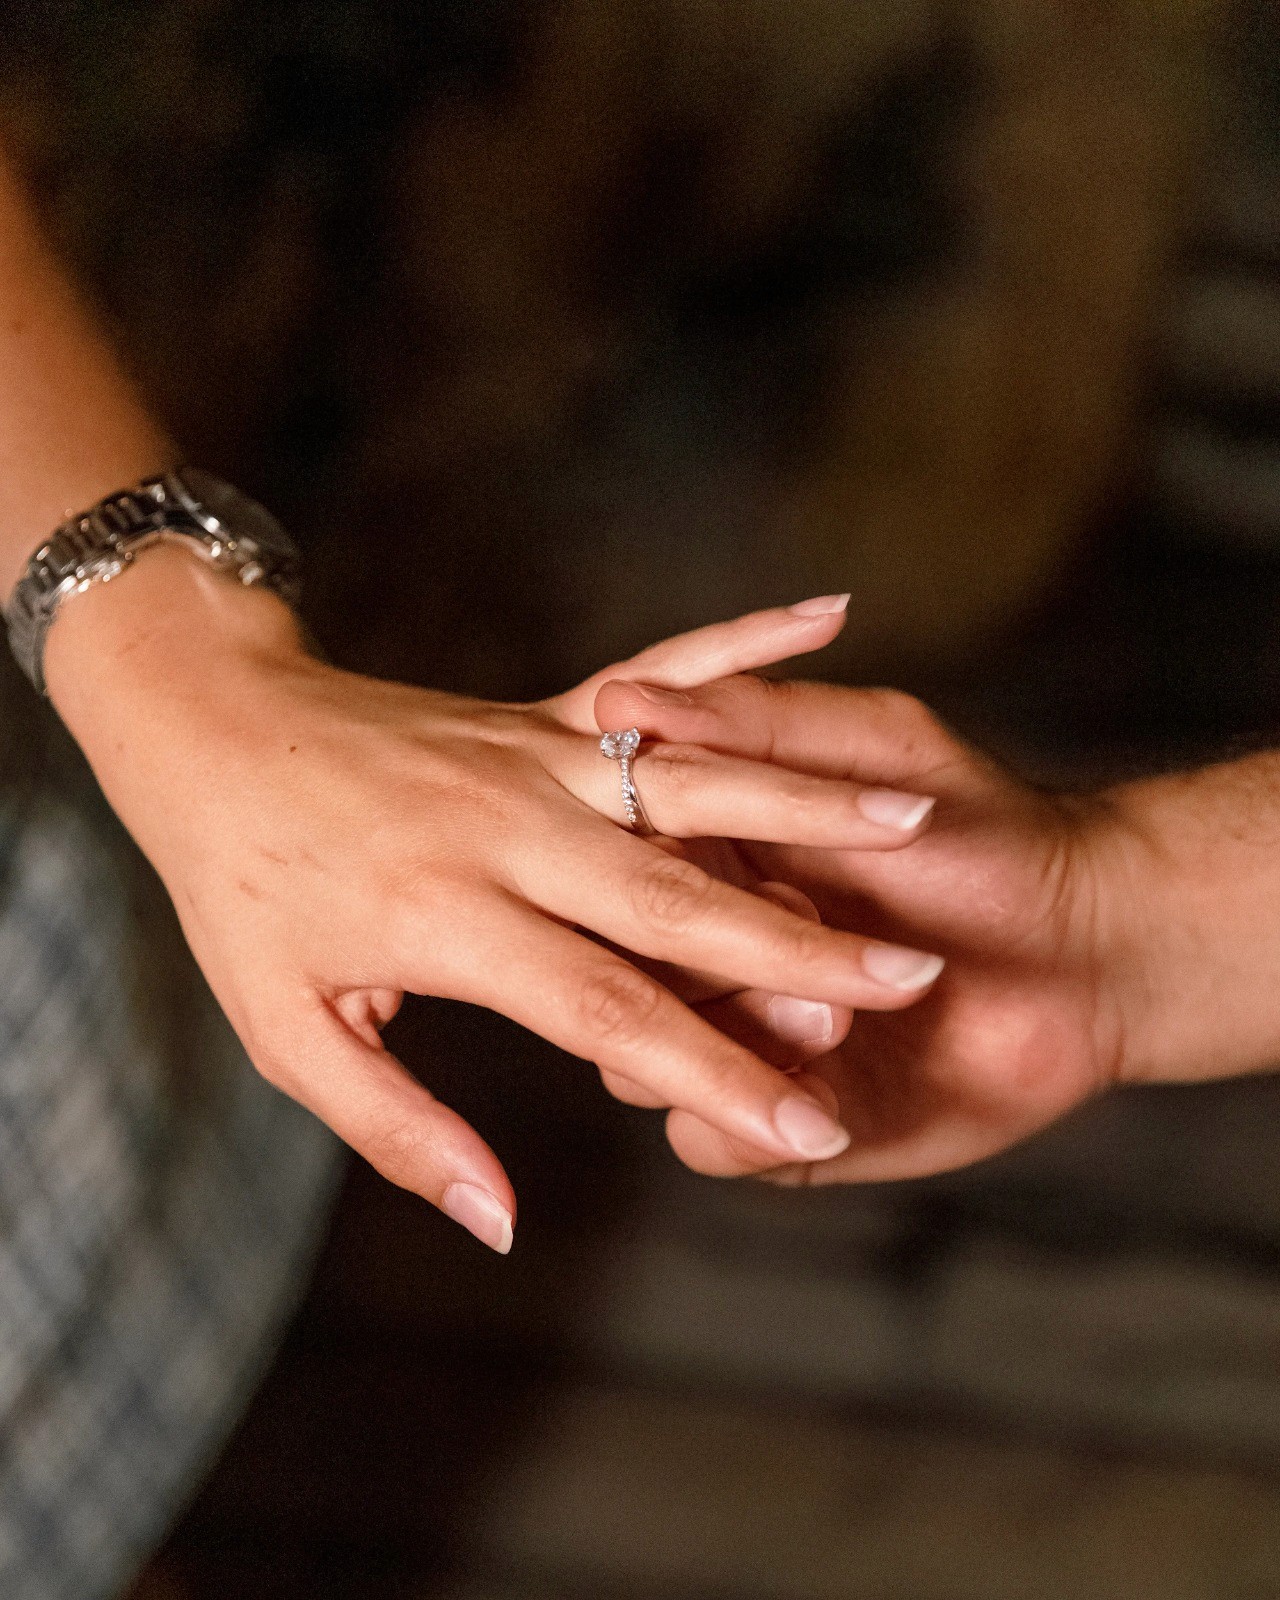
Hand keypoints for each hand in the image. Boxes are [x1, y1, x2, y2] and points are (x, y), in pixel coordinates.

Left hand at [44, 561, 942, 1244]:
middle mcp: (509, 830)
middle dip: (802, 948)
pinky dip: (747, 638)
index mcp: (452, 919)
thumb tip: (502, 1220)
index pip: (607, 1010)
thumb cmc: (246, 893)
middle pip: (677, 896)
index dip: (712, 1073)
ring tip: (915, 818)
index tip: (809, 1127)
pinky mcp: (542, 708)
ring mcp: (534, 755)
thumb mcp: (288, 1034)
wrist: (213, 731)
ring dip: (807, 802)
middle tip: (913, 981)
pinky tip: (830, 614)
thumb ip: (398, 1131)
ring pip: (692, 782)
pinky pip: (660, 667)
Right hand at [594, 672, 1150, 1184]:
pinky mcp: (774, 1118)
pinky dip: (749, 1127)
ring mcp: (732, 1035)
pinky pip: (699, 1143)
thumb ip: (755, 722)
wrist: (1088, 951)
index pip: (604, 872)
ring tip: (843, 1022)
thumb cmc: (983, 831)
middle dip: (710, 967)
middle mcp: (698, 948)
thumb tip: (621, 696)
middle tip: (816, 937)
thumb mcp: (874, 749)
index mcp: (700, 854)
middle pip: (610, 974)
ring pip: (636, 1065)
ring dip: (735, 1042)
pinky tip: (832, 1096)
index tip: (761, 870)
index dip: (657, 876)